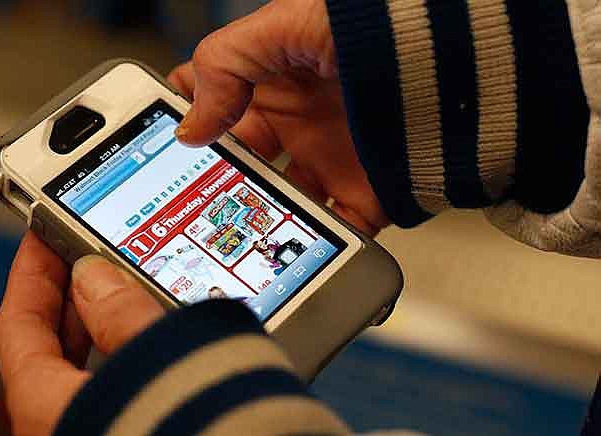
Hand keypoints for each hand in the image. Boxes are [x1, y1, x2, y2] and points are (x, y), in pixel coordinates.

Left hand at [0, 232, 163, 435]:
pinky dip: (125, 356)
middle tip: (87, 255)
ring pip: (82, 370)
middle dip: (69, 295)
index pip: (17, 326)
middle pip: (47, 348)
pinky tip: (155, 338)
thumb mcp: (156, 357)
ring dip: (101, 325)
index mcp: (48, 407)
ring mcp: (94, 425)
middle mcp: (62, 423)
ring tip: (125, 288)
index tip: (44, 237)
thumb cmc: (190, 426)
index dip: (30, 274)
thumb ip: (123, 314)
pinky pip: (113, 385)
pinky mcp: (124, 426)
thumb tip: (98, 277)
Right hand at [169, 0, 389, 234]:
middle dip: (217, 184)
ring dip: (263, 222)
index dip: (187, 124)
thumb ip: (224, 66)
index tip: (160, 151)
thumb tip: (189, 126)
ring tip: (234, 242)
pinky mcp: (366, 193)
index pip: (215, 107)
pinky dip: (320, 246)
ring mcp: (331, 161)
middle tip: (190, 208)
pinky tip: (295, 254)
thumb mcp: (281, 28)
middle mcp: (298, 126)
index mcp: (273, 86)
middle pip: (244, 166)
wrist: (448, 58)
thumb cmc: (369, 27)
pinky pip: (339, 230)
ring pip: (285, 204)